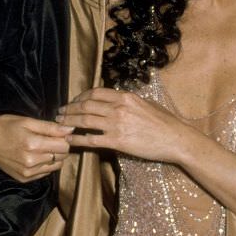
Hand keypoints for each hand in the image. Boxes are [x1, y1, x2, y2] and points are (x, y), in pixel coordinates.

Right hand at [0, 115, 73, 181]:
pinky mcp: (24, 179)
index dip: (64, 138)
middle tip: (49, 139)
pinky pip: (45, 173)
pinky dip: (45, 165)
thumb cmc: (5, 126)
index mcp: (32, 145)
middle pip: (62, 156)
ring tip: (42, 148)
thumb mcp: (27, 121)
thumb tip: (70, 130)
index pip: (64, 146)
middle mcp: (31, 162)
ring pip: (56, 166)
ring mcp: (27, 172)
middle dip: (60, 147)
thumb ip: (50, 127)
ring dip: (54, 157)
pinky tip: (35, 156)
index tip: (57, 133)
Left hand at [57, 87, 192, 163]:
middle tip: (60, 112)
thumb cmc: (165, 122)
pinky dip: (77, 139)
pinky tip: (69, 140)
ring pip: (85, 121)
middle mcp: (119, 108)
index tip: (73, 101)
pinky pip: (91, 140)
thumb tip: (117, 98)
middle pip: (86, 105)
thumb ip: (129, 100)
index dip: (80, 97)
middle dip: (69, 108)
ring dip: (69, 122)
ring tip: (59, 124)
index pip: (95, 93)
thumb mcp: (147, 103)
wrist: (176, 139)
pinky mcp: (117, 142)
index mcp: (125, 97)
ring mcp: (117, 125)